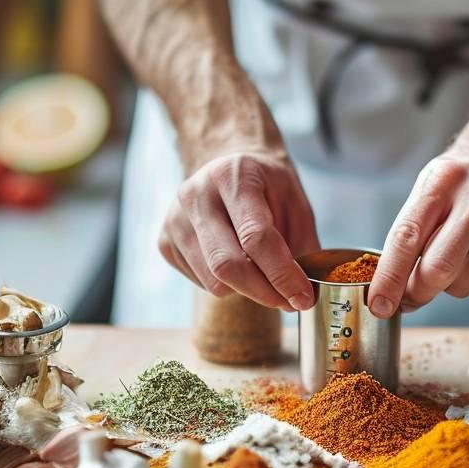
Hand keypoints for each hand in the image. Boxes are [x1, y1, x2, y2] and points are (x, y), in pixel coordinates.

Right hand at [159, 149, 320, 309]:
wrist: (228, 165)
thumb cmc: (266, 187)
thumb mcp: (296, 204)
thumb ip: (303, 246)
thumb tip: (303, 296)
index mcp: (233, 175)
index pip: (255, 237)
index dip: (282, 274)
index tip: (303, 297)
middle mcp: (196, 194)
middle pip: (227, 264)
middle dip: (264, 292)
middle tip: (288, 301)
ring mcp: (175, 218)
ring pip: (213, 281)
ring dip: (247, 290)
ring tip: (264, 275)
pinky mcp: (165, 241)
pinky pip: (201, 282)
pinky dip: (226, 285)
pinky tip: (238, 264)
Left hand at [367, 151, 468, 317]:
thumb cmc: (462, 181)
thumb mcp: (428, 189)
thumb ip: (409, 235)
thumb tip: (390, 291)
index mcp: (444, 180)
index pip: (408, 238)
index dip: (389, 279)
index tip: (378, 305)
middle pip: (439, 270)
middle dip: (417, 293)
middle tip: (409, 296)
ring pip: (464, 284)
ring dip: (451, 283)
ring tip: (459, 252)